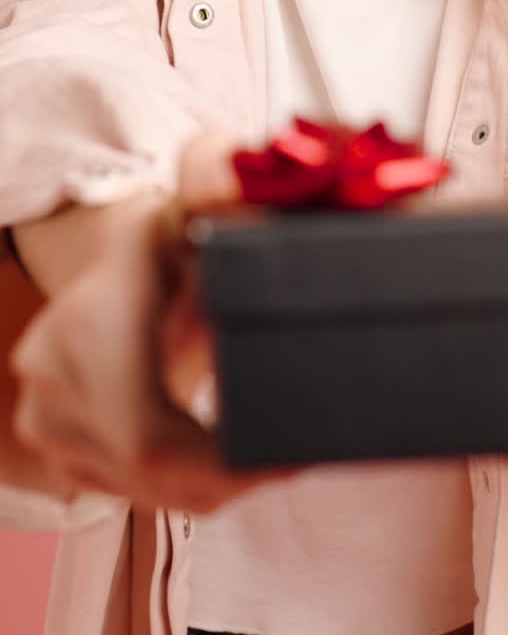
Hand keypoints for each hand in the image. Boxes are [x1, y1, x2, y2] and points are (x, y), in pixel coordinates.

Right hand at [10, 132, 301, 511]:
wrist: (125, 257)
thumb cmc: (183, 231)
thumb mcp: (213, 203)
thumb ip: (231, 188)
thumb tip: (240, 196)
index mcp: (94, 314)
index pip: (149, 436)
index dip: (223, 463)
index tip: (291, 455)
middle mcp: (51, 366)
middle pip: (152, 470)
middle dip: (231, 475)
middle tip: (295, 455)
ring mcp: (41, 409)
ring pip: (143, 489)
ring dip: (211, 481)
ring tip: (266, 447)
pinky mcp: (49, 441)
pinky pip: (127, 490)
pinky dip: (184, 482)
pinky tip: (222, 453)